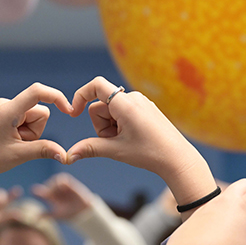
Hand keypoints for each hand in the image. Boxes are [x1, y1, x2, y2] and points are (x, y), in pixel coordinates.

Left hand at [0, 82, 70, 181]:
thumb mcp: (18, 156)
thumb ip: (44, 150)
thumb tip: (66, 155)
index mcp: (8, 110)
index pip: (38, 92)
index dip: (57, 97)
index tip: (69, 111)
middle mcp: (5, 104)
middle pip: (39, 112)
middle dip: (36, 131)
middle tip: (18, 145)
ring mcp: (2, 108)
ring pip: (32, 117)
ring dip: (28, 133)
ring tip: (10, 145)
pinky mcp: (1, 114)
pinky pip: (22, 120)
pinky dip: (21, 132)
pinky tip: (7, 142)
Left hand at [31, 173, 92, 219]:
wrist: (82, 211)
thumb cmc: (69, 214)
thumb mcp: (56, 214)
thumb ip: (46, 215)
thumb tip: (35, 219)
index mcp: (51, 197)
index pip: (42, 192)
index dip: (37, 191)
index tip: (34, 191)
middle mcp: (55, 191)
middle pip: (48, 185)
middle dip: (48, 189)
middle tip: (49, 195)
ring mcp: (62, 187)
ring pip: (54, 180)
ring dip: (54, 185)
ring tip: (56, 193)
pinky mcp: (69, 184)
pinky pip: (62, 178)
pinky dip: (60, 182)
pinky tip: (61, 188)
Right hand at [66, 76, 215, 213]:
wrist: (177, 159)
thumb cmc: (149, 153)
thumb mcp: (115, 150)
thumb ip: (89, 148)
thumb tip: (68, 156)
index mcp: (124, 103)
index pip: (96, 85)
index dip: (80, 96)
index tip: (74, 113)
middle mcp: (133, 97)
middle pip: (100, 105)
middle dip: (100, 125)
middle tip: (114, 142)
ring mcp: (140, 102)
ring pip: (111, 111)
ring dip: (110, 127)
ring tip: (125, 142)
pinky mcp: (145, 109)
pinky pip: (123, 113)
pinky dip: (120, 126)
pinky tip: (133, 139)